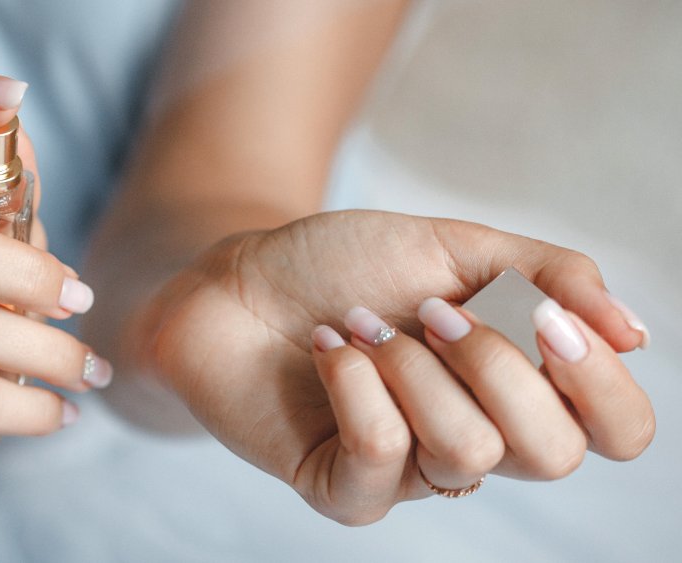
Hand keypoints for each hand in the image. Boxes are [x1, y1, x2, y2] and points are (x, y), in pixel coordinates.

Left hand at [145, 210, 653, 524]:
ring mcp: (409, 473)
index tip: (548, 319)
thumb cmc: (346, 265)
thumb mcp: (456, 247)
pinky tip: (328, 348)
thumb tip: (635, 332)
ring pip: (465, 449)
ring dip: (410, 364)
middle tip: (431, 311)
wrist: (242, 278)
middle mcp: (475, 440)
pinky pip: (380, 455)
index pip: (615, 431)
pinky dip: (355, 383)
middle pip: (550, 452)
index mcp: (517, 387)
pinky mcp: (342, 489)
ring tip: (360, 324)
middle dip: (494, 363)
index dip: (600, 383)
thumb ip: (547, 276)